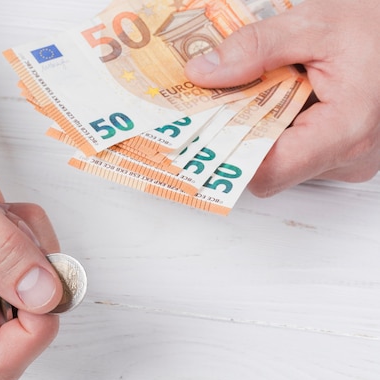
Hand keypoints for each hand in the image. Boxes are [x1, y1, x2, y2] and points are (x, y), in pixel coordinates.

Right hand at [0, 106, 63, 379]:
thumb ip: (2, 252)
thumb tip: (46, 298)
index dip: (35, 328)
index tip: (45, 277)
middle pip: (23, 331)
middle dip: (33, 275)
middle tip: (12, 227)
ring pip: (35, 299)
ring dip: (32, 251)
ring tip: (0, 213)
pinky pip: (33, 274)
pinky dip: (31, 241)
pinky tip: (2, 215)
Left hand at [184, 0, 379, 196]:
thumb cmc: (379, 27)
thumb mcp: (316, 23)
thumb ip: (256, 48)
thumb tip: (202, 73)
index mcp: (345, 131)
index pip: (267, 173)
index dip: (230, 154)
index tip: (206, 127)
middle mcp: (349, 159)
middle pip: (270, 169)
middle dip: (242, 133)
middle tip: (225, 99)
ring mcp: (349, 162)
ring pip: (284, 162)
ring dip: (264, 129)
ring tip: (264, 91)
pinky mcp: (346, 157)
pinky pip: (301, 154)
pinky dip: (284, 129)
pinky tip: (286, 98)